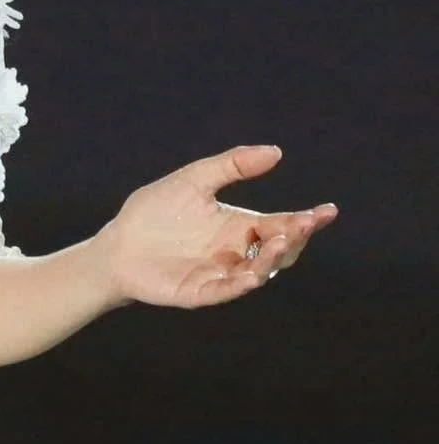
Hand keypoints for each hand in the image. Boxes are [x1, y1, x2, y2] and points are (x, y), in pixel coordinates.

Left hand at [95, 144, 337, 309]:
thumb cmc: (154, 212)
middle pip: (279, 250)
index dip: (306, 220)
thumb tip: (276, 152)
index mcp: (240, 226)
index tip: (327, 211)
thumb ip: (232, 166)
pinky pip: (227, 290)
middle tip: (302, 224)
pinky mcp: (200, 291)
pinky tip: (253, 275)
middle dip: (294, 238)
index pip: (282, 224)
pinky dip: (241, 283)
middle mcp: (237, 252)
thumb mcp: (194, 180)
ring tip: (279, 241)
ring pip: (258, 272)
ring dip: (272, 259)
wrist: (116, 245)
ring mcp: (221, 274)